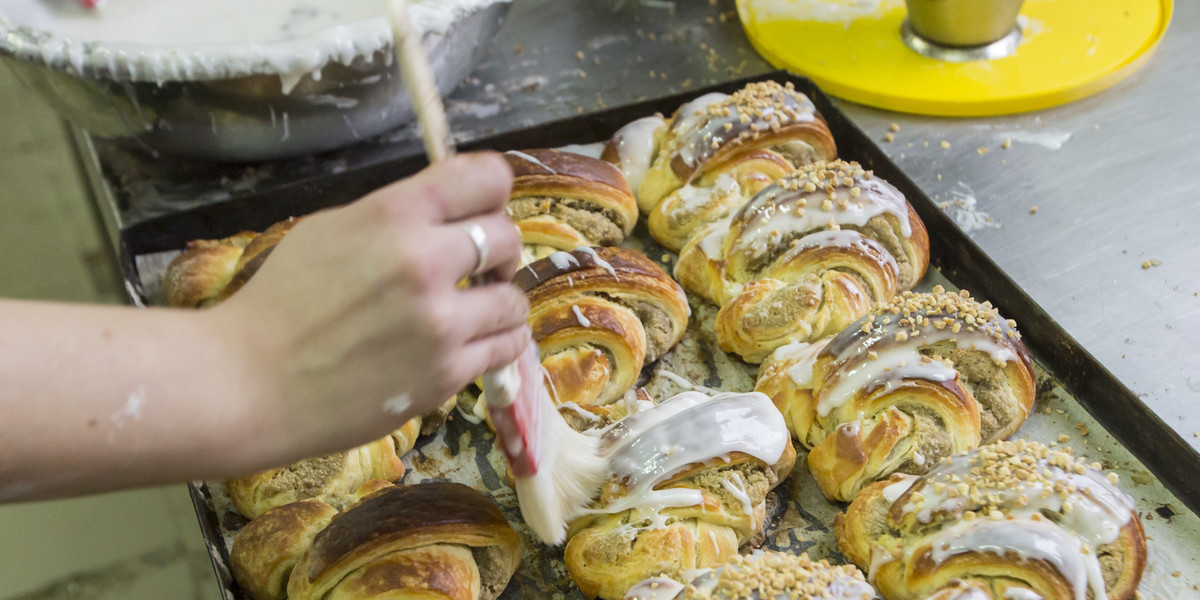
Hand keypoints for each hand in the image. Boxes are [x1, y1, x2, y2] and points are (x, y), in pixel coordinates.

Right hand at [213, 153, 529, 459]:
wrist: (250, 383)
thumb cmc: (281, 304)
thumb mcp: (331, 230)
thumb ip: (395, 216)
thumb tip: (447, 210)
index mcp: (393, 214)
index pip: (485, 177)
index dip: (493, 191)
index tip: (484, 210)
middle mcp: (423, 260)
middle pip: (508, 236)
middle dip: (498, 251)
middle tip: (478, 269)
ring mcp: (439, 321)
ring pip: (515, 299)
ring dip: (500, 302)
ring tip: (475, 312)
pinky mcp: (446, 372)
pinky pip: (506, 347)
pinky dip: (498, 343)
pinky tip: (476, 342)